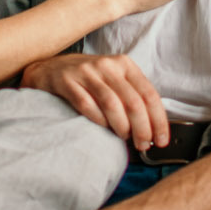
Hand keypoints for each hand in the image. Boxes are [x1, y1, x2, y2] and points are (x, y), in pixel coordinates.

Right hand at [23, 52, 169, 150]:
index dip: (158, 120)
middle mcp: (107, 65)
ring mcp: (86, 72)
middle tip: (143, 144)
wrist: (49, 68)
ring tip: (124, 138)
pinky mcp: (67, 81)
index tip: (161, 139)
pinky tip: (103, 128)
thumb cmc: (87, 79)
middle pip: (133, 101)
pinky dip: (98, 120)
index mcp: (124, 64)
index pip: (149, 94)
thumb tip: (152, 128)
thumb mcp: (113, 80)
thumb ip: (131, 97)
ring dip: (122, 127)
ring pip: (112, 104)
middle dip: (142, 128)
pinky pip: (86, 104)